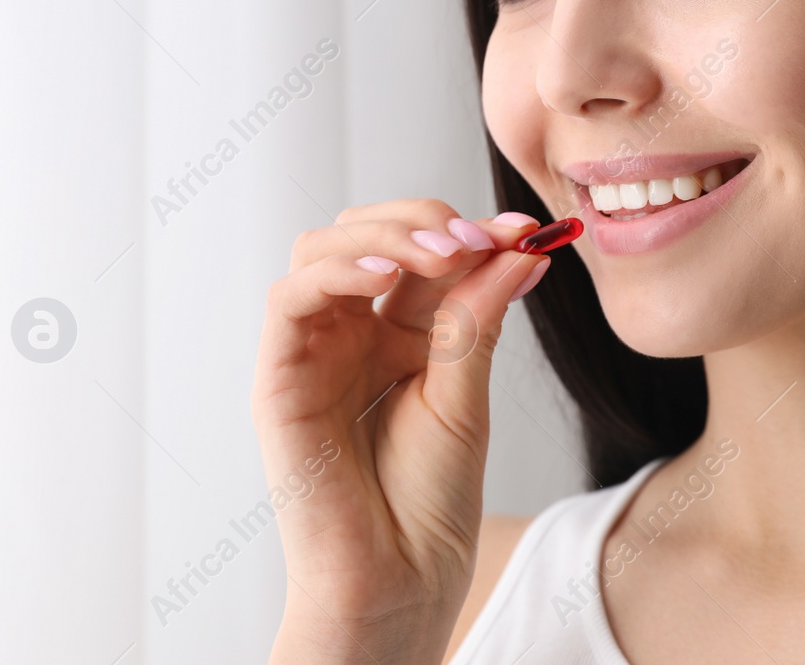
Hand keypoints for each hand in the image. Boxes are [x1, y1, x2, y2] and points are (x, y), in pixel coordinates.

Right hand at [251, 199, 552, 663]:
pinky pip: (291, 299)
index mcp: (396, 335)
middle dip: (424, 222)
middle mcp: (348, 333)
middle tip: (480, 239)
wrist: (400, 582)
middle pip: (366, 234)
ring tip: (443, 254)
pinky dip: (337, 272)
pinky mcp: (278, 377)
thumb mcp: (466, 395)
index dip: (468, 232)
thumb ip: (478, 318)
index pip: (420, 252)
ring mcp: (310, 351)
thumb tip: (519, 249)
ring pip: (322, 249)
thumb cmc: (429, 505)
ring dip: (384, 236)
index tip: (527, 231)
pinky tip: (386, 275)